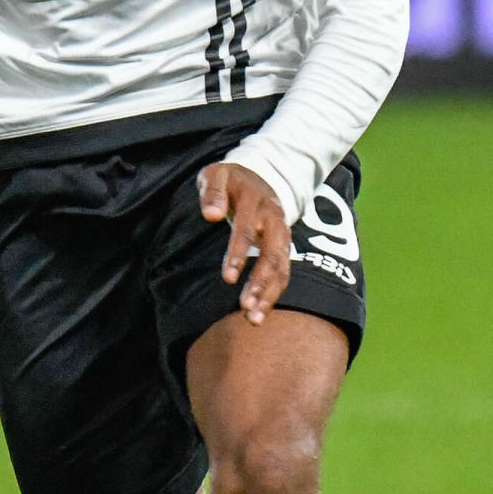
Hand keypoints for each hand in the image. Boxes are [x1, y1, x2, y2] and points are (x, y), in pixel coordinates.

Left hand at [198, 162, 291, 324]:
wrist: (260, 175)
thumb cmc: (230, 179)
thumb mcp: (216, 175)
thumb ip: (212, 192)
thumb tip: (209, 215)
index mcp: (255, 202)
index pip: (247, 230)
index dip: (238, 254)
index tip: (227, 278)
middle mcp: (274, 220)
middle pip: (273, 253)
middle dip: (260, 281)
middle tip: (245, 306)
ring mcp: (282, 234)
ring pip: (282, 267)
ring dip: (269, 293)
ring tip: (253, 318)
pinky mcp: (283, 247)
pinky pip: (283, 272)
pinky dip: (273, 293)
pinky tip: (259, 314)